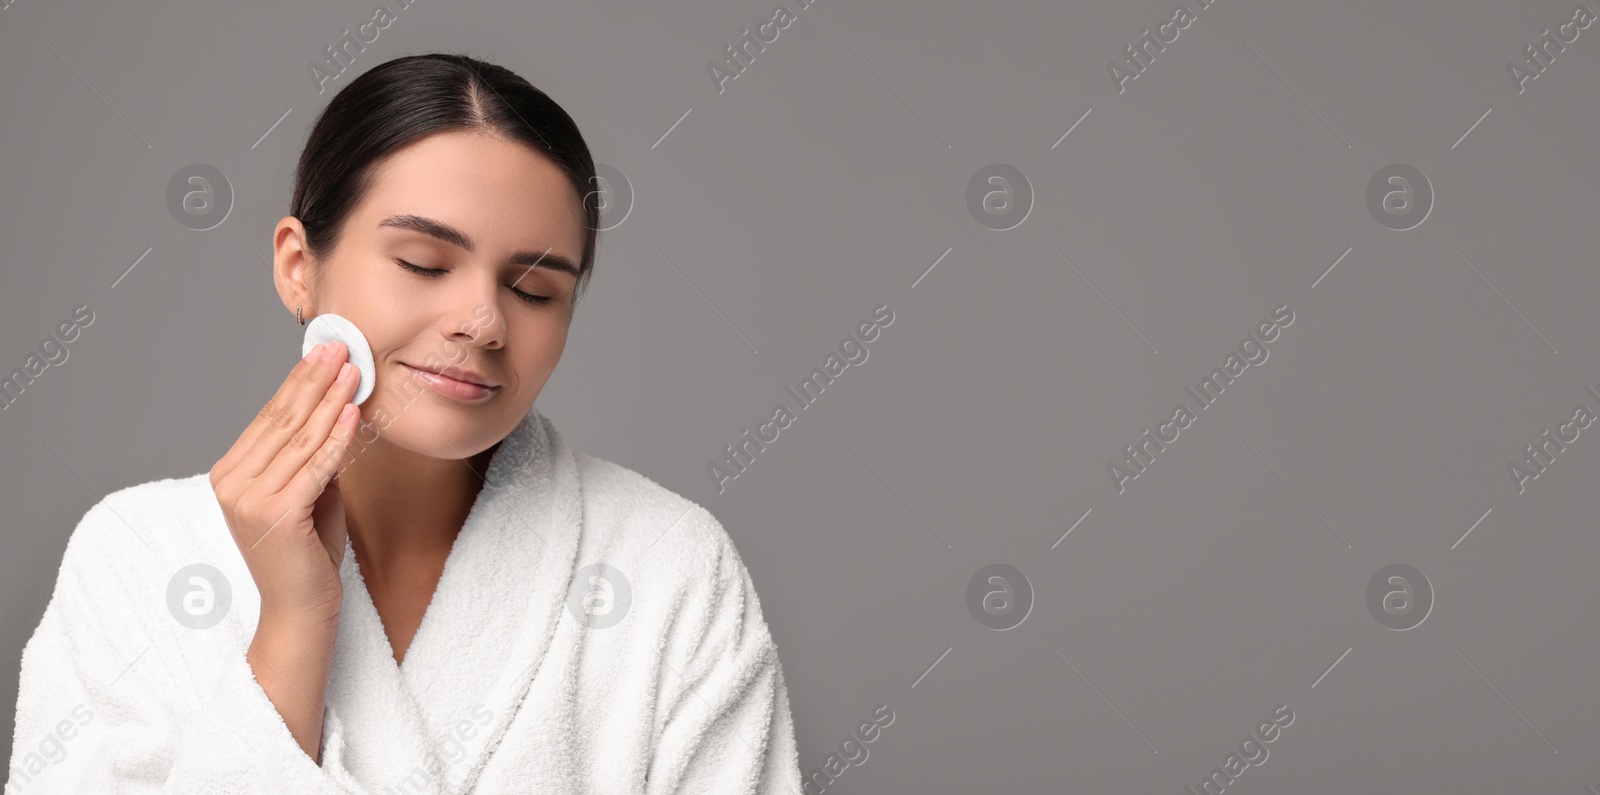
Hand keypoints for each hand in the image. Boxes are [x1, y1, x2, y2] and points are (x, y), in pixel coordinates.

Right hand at [210, 340, 362, 625]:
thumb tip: (335, 411)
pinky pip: (316, 467)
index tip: (324, 352)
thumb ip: (310, 457)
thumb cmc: (307, 553)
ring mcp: (251, 500)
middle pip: (282, 420)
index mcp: (230, 474)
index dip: (298, 382)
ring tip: (354, 369)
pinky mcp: (278, 516)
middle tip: (340, 346)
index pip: (269, 418)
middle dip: (315, 379)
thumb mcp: (307, 493)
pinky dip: (337, 437)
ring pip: (300, 438)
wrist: (300, 609)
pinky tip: (352, 412)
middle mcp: (232, 484)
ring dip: (331, 400)